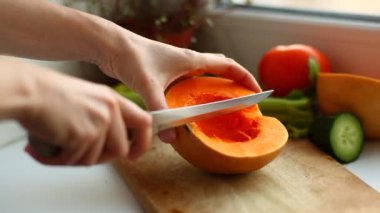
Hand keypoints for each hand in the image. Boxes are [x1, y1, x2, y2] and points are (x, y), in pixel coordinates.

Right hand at [20, 63, 151, 165]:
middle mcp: (110, 110)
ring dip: (75, 158)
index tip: (134, 153)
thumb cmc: (50, 95)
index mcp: (112, 99)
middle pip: (121, 149)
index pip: (144, 122)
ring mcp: (99, 123)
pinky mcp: (84, 135)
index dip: (143, 142)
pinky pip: (76, 161)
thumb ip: (104, 117)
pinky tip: (50, 147)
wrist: (29, 92)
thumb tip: (108, 142)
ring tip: (58, 146)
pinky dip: (61, 159)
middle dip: (102, 158)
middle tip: (82, 154)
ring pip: (96, 159)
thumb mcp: (88, 98)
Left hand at [98, 31, 260, 141]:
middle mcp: (187, 61)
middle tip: (242, 98)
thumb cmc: (132, 57)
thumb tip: (171, 136)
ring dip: (217, 84)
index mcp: (191, 60)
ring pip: (205, 74)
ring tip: (222, 102)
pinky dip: (198, 90)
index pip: (228, 66)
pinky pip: (189, 80)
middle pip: (220, 67)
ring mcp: (177, 65)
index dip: (245, 77)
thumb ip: (161, 111)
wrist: (111, 46)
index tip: (256, 91)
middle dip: (235, 81)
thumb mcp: (149, 86)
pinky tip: (191, 104)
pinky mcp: (166, 71)